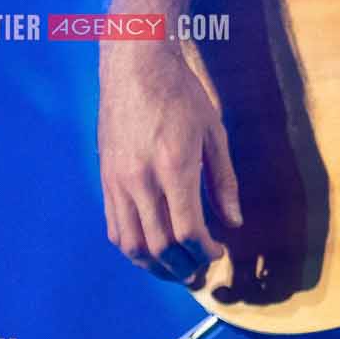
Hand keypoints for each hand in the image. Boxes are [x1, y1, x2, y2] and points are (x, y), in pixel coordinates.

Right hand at [97, 40, 241, 285]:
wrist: (135, 65)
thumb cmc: (181, 93)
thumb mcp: (213, 132)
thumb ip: (223, 181)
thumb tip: (234, 222)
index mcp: (173, 166)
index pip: (186, 230)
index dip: (204, 252)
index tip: (218, 253)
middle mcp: (141, 179)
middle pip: (159, 245)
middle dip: (182, 267)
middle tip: (199, 272)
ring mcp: (118, 181)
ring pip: (131, 244)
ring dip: (155, 266)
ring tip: (175, 270)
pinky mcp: (105, 179)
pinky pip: (114, 227)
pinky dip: (132, 248)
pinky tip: (151, 250)